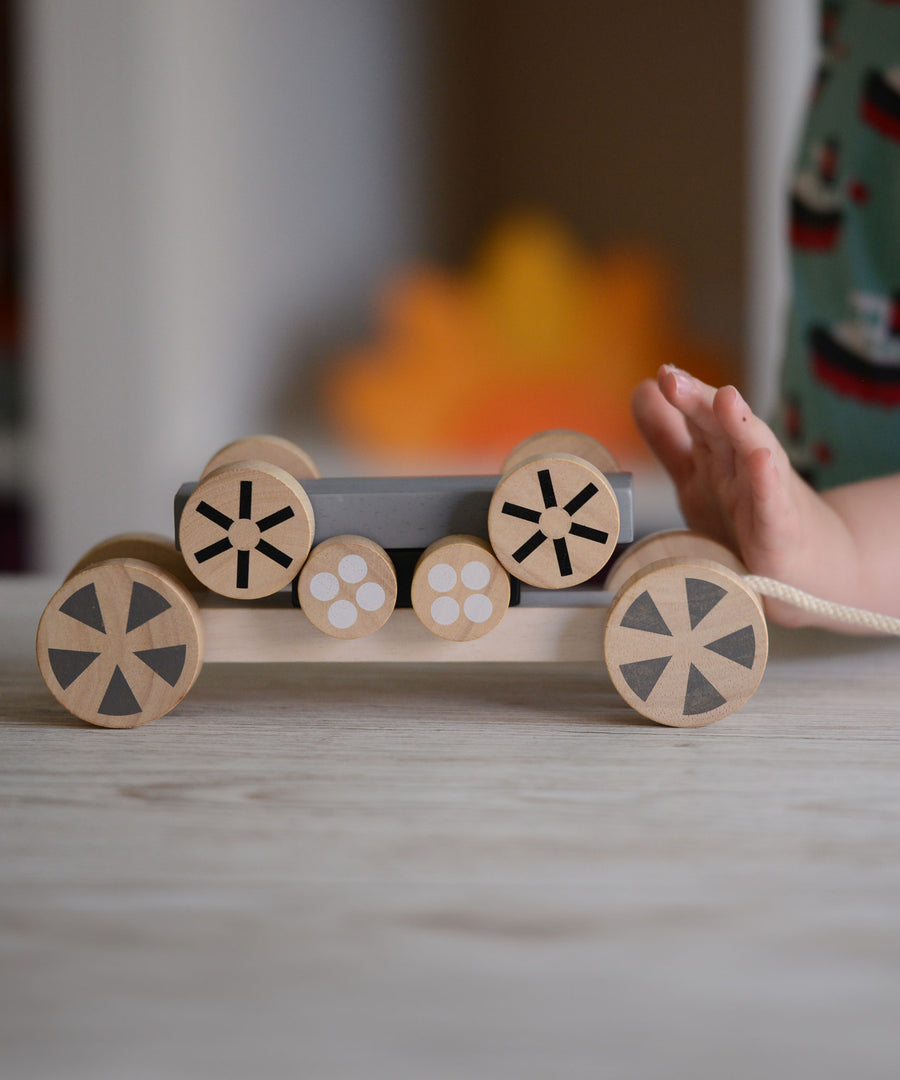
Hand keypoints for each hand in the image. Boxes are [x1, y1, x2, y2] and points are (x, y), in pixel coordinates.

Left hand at [632, 366, 857, 624]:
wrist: (806, 571)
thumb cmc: (745, 521)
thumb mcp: (695, 477)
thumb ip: (667, 438)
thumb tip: (641, 388)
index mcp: (717, 455)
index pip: (699, 418)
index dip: (682, 396)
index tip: (663, 374)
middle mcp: (741, 467)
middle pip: (721, 428)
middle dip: (700, 401)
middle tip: (673, 379)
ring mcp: (763, 496)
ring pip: (752, 454)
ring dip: (739, 426)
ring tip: (725, 398)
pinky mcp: (780, 531)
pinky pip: (772, 505)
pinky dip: (767, 483)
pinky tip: (762, 459)